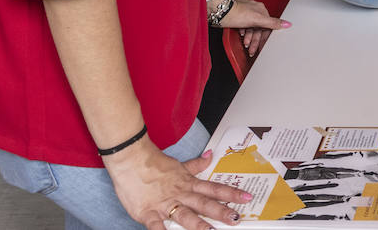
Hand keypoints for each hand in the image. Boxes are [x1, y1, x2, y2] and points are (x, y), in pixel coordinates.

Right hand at [106, 138, 251, 228]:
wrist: (131, 158)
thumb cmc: (154, 163)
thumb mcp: (179, 164)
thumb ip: (196, 164)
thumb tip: (211, 155)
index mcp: (188, 183)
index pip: (213, 188)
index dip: (231, 193)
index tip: (247, 197)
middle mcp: (180, 194)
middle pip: (204, 203)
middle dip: (221, 211)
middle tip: (236, 218)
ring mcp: (165, 203)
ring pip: (185, 215)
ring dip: (199, 225)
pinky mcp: (148, 212)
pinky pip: (156, 226)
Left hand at [219, 0, 288, 57]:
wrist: (219, 12)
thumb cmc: (236, 13)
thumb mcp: (257, 20)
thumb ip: (272, 23)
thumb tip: (287, 24)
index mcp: (261, 10)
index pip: (267, 26)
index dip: (264, 37)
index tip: (262, 46)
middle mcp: (254, 10)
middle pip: (259, 28)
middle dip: (255, 40)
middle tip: (252, 50)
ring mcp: (246, 13)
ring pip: (251, 28)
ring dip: (249, 38)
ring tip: (246, 45)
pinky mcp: (238, 16)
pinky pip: (244, 26)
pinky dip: (244, 33)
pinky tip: (242, 36)